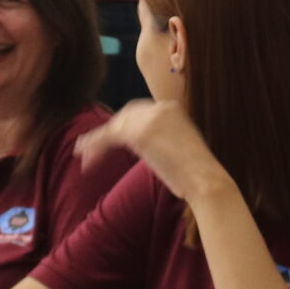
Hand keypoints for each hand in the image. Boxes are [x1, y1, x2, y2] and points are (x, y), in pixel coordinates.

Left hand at [79, 100, 230, 202]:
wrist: (205, 180)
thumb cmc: (195, 173)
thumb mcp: (178, 145)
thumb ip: (160, 138)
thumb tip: (144, 145)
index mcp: (171, 108)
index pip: (137, 111)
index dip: (121, 125)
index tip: (111, 139)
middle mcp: (160, 108)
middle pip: (123, 116)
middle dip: (107, 132)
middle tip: (90, 148)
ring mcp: (150, 119)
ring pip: (114, 126)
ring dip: (96, 141)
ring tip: (83, 156)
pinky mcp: (140, 133)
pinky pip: (110, 137)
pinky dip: (95, 145)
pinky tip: (85, 157)